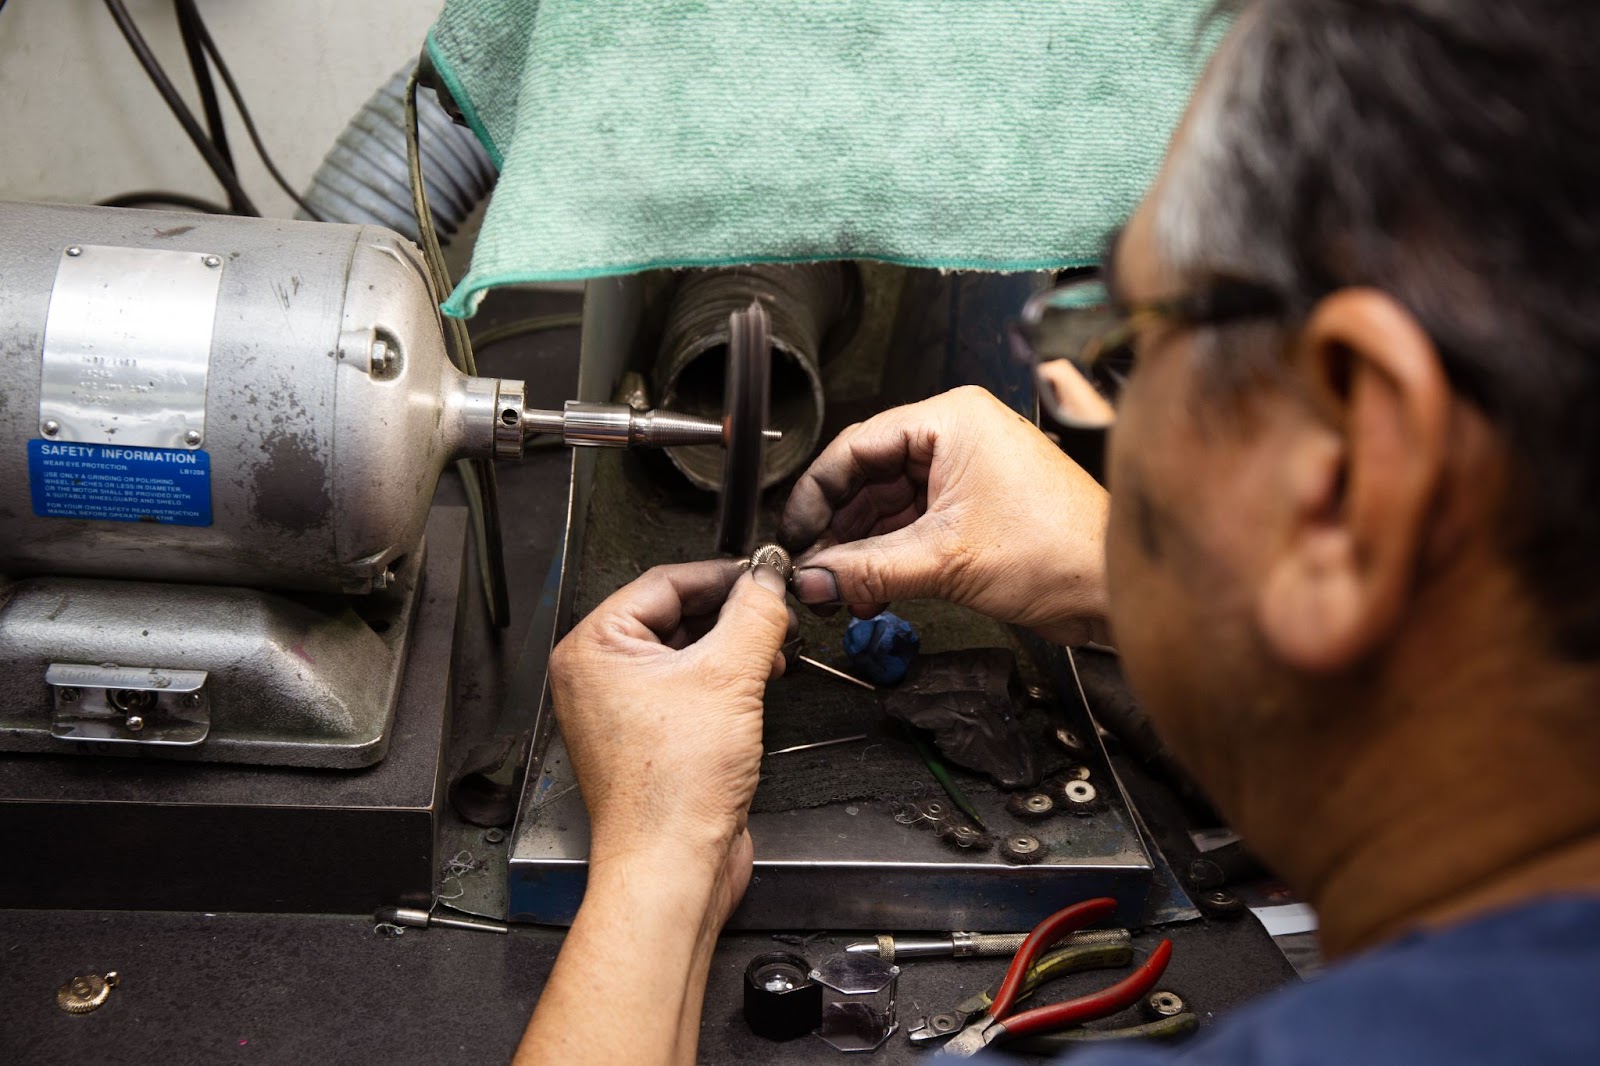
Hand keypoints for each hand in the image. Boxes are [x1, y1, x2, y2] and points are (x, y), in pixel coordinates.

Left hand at [547, 558, 792, 918]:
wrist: (673, 866)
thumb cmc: (672, 789)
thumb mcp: (728, 677)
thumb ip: (754, 614)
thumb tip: (768, 576)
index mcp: (594, 648)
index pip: (664, 581)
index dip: (723, 574)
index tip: (765, 571)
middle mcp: (598, 676)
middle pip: (676, 615)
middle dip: (732, 613)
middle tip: (777, 611)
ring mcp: (622, 710)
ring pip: (687, 654)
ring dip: (734, 648)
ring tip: (775, 649)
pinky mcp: (650, 739)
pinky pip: (690, 690)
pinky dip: (726, 682)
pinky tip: (760, 684)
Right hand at [779, 385, 1111, 645]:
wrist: (1115, 589)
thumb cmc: (1064, 551)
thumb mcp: (947, 560)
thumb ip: (869, 570)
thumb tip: (814, 578)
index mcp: (954, 419)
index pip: (857, 445)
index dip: (817, 492)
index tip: (794, 531)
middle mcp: (958, 437)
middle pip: (868, 476)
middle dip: (836, 526)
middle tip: (808, 567)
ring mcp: (966, 473)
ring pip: (887, 505)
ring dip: (858, 547)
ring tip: (832, 585)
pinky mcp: (974, 509)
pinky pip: (912, 525)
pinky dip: (886, 555)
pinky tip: (863, 584)